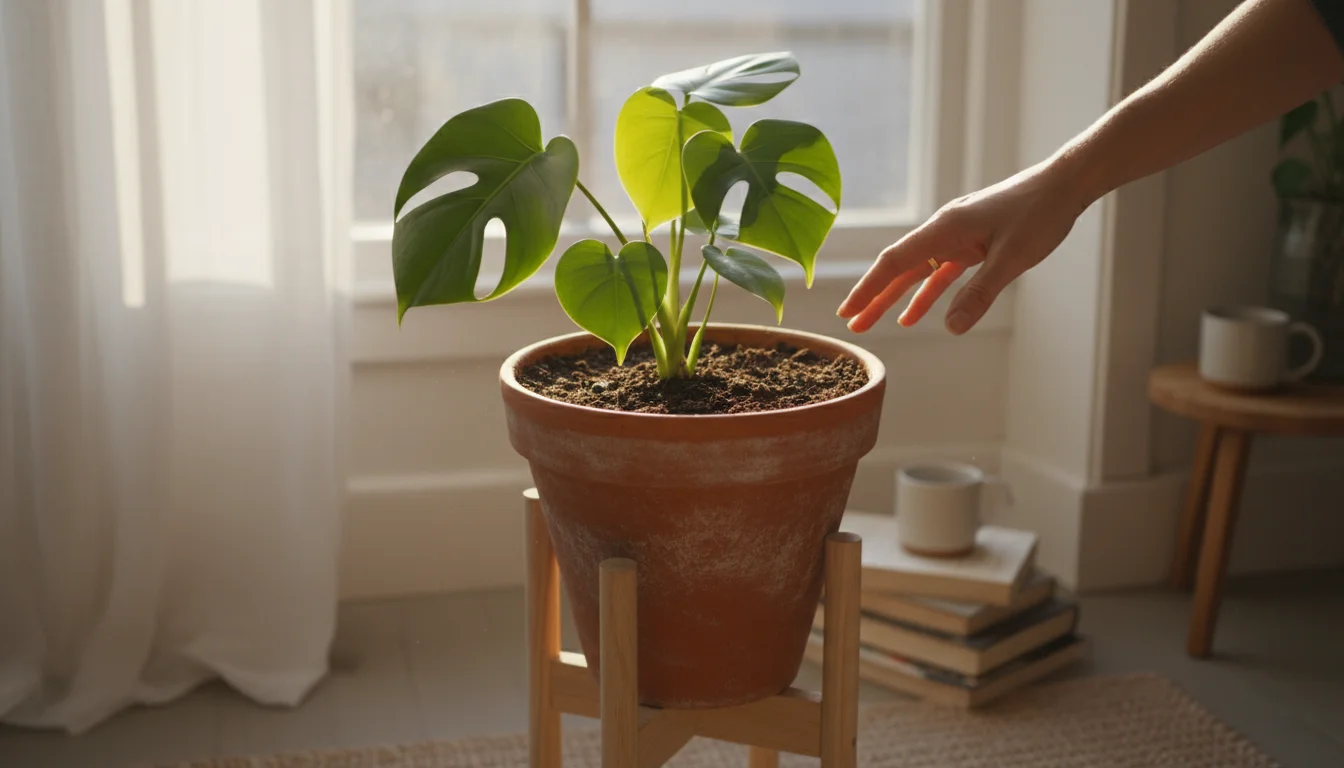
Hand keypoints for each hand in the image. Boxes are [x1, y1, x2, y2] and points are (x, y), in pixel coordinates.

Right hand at [837, 159, 1088, 334]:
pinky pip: (941, 271)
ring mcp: (957, 235)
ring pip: (918, 271)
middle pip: (899, 268)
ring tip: (874, 322)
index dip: (868, 289)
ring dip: (897, 297)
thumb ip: (980, 294)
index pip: (894, 262)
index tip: (847, 311)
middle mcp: (944, 230)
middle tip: (851, 324)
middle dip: (874, 297)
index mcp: (945, 228)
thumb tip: (951, 328)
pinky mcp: (972, 241)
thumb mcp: (1012, 259)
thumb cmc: (1040, 213)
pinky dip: (928, 292)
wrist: (1066, 184)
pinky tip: (916, 314)